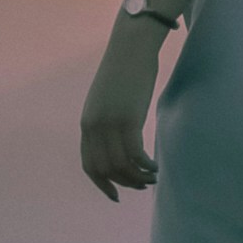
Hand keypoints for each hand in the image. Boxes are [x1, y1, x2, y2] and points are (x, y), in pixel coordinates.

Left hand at [79, 16, 166, 198]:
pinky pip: (135, 154)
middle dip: (125, 183)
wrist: (131, 46)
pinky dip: (146, 165)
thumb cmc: (123, 70)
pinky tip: (155, 165)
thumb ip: (106, 121)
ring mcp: (110, 123)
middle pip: (106, 169)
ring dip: (138, 177)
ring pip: (121, 165)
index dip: (102, 184)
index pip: (89, 165)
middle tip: (143, 185)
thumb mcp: (106, 100)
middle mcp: (94, 127)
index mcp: (87, 124)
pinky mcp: (129, 118)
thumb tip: (116, 140)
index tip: (116, 195)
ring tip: (153, 176)